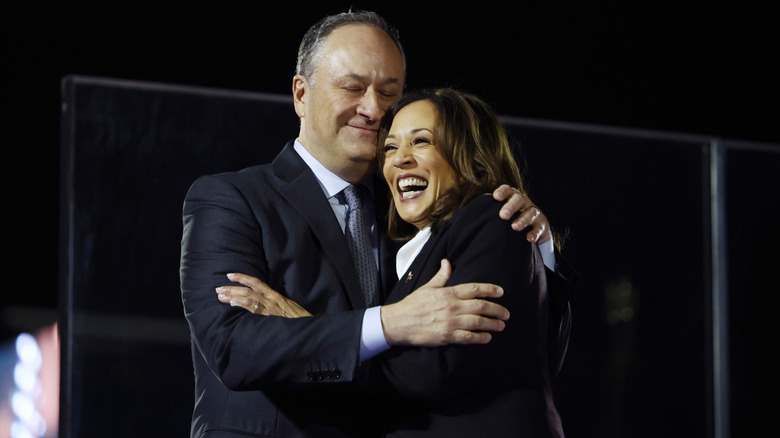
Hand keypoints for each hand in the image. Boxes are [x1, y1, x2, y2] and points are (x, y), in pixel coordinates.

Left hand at [216, 273, 311, 317]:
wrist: (309, 327)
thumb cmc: (299, 319)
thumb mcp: (288, 307)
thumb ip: (276, 304)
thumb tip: (263, 304)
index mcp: (276, 296)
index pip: (256, 282)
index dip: (242, 277)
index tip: (230, 275)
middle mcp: (272, 300)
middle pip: (249, 290)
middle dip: (232, 289)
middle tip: (218, 289)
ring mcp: (270, 309)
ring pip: (249, 298)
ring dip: (233, 297)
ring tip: (220, 296)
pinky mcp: (270, 317)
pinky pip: (254, 310)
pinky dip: (243, 306)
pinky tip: (233, 305)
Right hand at [380, 259, 509, 346]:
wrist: (398, 322)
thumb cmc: (413, 304)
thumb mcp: (427, 287)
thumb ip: (441, 276)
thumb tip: (447, 262)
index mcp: (448, 293)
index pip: (474, 289)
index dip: (490, 290)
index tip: (501, 292)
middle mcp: (451, 306)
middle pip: (480, 306)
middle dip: (497, 309)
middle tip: (506, 313)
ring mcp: (449, 322)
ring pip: (477, 322)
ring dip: (492, 324)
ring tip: (501, 326)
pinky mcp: (446, 336)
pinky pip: (468, 337)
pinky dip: (480, 338)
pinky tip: (487, 338)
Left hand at [492, 184, 550, 243]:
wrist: (531, 229)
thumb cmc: (510, 219)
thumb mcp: (500, 213)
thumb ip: (487, 211)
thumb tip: (468, 212)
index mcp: (512, 197)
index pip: (508, 190)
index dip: (502, 192)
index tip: (495, 197)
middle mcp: (524, 202)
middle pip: (519, 200)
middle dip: (511, 206)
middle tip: (502, 215)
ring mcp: (534, 213)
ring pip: (531, 213)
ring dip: (522, 220)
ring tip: (514, 227)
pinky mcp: (542, 225)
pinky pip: (539, 228)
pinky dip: (534, 233)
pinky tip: (528, 239)